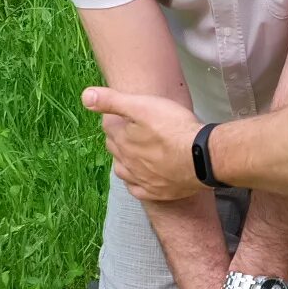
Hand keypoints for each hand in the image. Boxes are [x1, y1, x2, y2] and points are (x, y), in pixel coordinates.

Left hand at [82, 87, 204, 202]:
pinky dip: (135, 184)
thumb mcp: (142, 105)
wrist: (202, 157)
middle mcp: (128, 163)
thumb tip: (85, 96)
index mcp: (122, 142)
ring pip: (124, 171)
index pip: (110, 129)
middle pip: (116, 150)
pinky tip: (140, 179)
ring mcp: (143, 180)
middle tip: (130, 131)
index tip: (123, 115)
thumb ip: (112, 101)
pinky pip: (138, 190)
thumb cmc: (174, 128)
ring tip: (132, 154)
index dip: (116, 120)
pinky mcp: (158, 192)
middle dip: (119, 140)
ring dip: (124, 162)